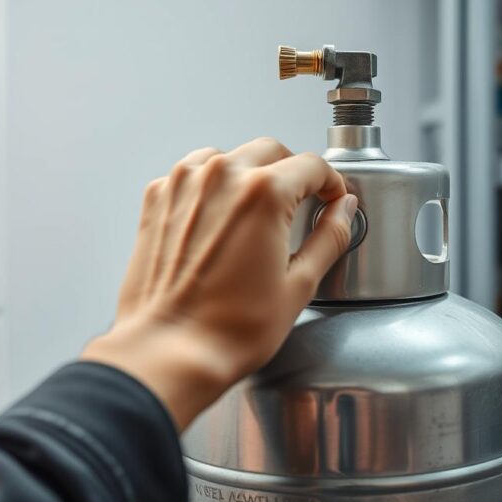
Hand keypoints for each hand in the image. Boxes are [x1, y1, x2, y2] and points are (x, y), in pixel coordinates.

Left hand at [81, 138, 356, 430]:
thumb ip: (330, 237)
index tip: (331, 198)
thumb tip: (344, 211)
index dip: (331, 183)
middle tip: (301, 206)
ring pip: (230, 157)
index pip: (312, 165)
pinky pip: (194, 175)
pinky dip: (213, 187)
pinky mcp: (158, 198)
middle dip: (292, 174)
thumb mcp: (299, 285)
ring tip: (258, 217)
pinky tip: (221, 222)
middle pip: (271, 152)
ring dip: (251, 176)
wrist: (169, 350)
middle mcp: (221, 176)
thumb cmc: (228, 329)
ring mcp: (184, 184)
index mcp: (263, 193)